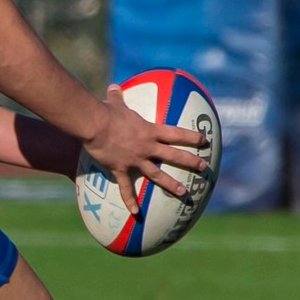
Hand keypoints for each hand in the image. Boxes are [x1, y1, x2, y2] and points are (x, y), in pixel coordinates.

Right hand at [82, 84, 210, 214]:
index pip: (176, 134)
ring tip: (184, 193)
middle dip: (190, 161)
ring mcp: (135, 160)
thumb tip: (113, 86)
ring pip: (157, 175)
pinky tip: (136, 213)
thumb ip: (117, 96)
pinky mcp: (121, 169)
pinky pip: (126, 188)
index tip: (204, 140)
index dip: (191, 137)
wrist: (95, 125)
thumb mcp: (115, 103)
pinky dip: (130, 201)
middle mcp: (147, 147)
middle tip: (204, 167)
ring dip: (172, 185)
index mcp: (149, 131)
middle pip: (173, 155)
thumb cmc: (106, 112)